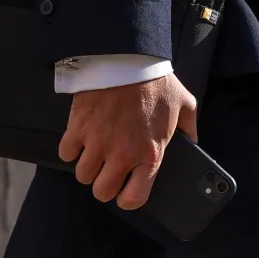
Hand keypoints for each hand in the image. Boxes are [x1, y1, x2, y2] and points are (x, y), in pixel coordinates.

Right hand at [58, 73, 197, 210]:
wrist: (126, 57)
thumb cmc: (156, 82)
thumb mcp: (184, 105)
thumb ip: (189, 128)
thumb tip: (192, 141)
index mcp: (149, 153)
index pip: (134, 198)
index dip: (129, 200)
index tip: (127, 192)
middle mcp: (121, 154)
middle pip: (102, 192)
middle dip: (105, 186)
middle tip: (109, 173)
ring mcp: (97, 143)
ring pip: (83, 175)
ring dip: (88, 169)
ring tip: (95, 155)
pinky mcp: (77, 128)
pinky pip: (66, 153)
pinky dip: (71, 150)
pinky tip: (81, 140)